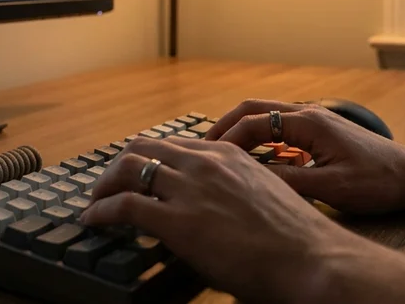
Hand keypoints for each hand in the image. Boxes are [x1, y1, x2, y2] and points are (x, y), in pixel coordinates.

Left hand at [83, 137, 357, 302]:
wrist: (311, 259)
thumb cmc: (297, 240)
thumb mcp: (263, 196)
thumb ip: (232, 193)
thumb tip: (214, 209)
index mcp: (228, 155)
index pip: (174, 145)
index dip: (149, 158)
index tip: (138, 173)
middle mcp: (206, 162)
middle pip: (144, 148)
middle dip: (120, 167)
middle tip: (108, 186)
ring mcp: (190, 188)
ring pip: (128, 168)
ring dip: (104, 186)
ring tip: (96, 202)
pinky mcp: (177, 220)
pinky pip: (124, 206)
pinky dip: (101, 211)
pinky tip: (93, 221)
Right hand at [205, 99, 404, 213]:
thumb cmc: (378, 182)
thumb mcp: (331, 187)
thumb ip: (289, 180)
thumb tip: (250, 178)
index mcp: (309, 122)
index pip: (255, 123)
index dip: (228, 139)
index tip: (210, 156)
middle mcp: (309, 114)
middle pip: (254, 108)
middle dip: (226, 125)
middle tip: (203, 146)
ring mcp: (315, 120)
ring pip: (267, 115)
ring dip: (242, 129)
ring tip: (221, 152)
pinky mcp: (321, 131)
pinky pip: (280, 127)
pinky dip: (260, 137)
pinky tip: (254, 160)